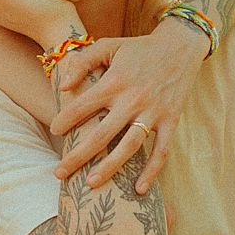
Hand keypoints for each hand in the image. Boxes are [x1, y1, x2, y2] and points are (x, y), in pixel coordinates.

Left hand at [50, 17, 208, 192]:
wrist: (180, 45)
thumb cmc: (138, 47)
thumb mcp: (108, 45)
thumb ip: (82, 62)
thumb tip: (63, 88)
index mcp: (115, 80)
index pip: (83, 105)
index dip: (65, 119)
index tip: (54, 131)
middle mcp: (133, 99)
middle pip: (101, 134)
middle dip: (77, 155)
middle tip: (59, 172)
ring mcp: (154, 112)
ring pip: (129, 146)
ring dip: (110, 167)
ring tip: (91, 184)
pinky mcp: (171, 120)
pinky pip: (162, 150)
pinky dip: (152, 171)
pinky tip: (139, 189)